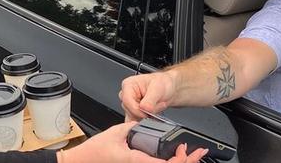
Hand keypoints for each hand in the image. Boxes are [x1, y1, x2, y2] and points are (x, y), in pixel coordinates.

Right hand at [60, 121, 206, 162]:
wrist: (83, 161)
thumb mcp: (115, 133)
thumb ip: (132, 126)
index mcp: (136, 160)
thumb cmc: (95, 151)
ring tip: (189, 155)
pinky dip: (166, 162)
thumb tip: (145, 122)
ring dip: (178, 162)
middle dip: (186, 162)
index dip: (180, 159)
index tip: (187, 150)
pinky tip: (171, 157)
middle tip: (196, 153)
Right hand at [120, 71, 175, 121]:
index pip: (127, 101)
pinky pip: (136, 122)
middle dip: (145, 112)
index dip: (138, 109)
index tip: (149, 111)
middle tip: (158, 105)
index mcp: (128, 85)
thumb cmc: (162, 83)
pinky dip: (146, 121)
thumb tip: (144, 108)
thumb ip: (150, 99)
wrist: (168, 90)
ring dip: (147, 116)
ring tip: (157, 107)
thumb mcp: (158, 88)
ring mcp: (129, 105)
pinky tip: (154, 114)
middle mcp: (126, 95)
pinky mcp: (133, 113)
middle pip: (129, 111)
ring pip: (133, 118)